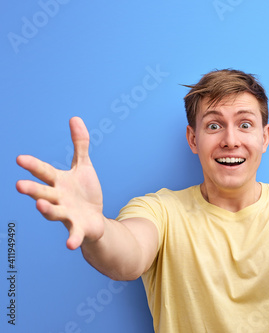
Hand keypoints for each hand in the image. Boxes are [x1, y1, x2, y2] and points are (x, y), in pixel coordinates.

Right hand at [17, 117, 104, 249]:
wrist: (95, 220)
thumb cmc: (85, 192)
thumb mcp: (83, 166)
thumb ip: (79, 144)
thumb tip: (75, 118)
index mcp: (59, 183)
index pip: (44, 172)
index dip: (33, 166)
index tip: (19, 158)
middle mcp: (58, 199)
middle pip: (43, 193)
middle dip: (32, 190)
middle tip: (19, 185)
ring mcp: (67, 215)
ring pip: (54, 213)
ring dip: (47, 210)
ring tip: (40, 206)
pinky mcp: (78, 228)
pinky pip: (74, 234)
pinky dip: (72, 238)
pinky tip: (70, 245)